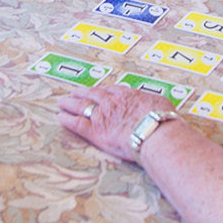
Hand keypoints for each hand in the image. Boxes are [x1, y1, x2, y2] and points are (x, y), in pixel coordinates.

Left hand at [58, 85, 175, 162]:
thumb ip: (152, 103)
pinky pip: (77, 123)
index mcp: (127, 95)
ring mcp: (101, 116)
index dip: (101, 91)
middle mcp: (111, 102)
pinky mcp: (95, 131)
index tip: (96, 91)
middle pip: (92, 95)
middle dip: (81, 93)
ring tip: (62, 102)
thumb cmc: (162, 120)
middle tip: (74, 92)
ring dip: (70, 103)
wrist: (154, 132)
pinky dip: (67, 119)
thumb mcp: (161, 104)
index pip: (110, 90)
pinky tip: (60, 117)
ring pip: (81, 106)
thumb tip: (158, 105)